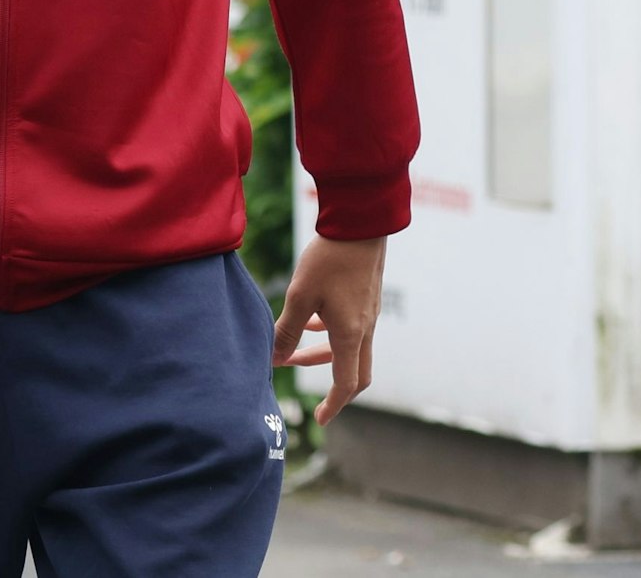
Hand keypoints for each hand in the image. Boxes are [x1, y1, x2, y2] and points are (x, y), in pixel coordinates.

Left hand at [272, 235, 386, 425]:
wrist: (360, 221)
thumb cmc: (330, 258)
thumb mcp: (300, 296)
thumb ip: (287, 330)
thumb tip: (271, 360)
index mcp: (351, 334)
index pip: (347, 384)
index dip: (334, 405)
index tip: (321, 419)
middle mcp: (365, 328)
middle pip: (356, 371)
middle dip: (334, 387)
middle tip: (315, 399)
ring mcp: (368, 312)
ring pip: (350, 347)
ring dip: (324, 354)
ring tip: (293, 349)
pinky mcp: (366, 296)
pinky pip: (351, 327)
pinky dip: (330, 332)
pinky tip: (310, 318)